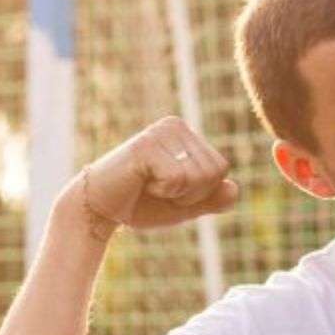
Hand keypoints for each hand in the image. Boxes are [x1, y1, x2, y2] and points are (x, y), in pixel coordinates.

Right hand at [69, 116, 238, 234]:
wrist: (100, 208)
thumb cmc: (141, 204)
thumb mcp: (185, 205)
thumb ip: (212, 199)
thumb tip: (234, 189)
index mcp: (187, 135)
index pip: (221, 169)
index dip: (201, 193)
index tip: (172, 190)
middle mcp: (175, 125)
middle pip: (213, 172)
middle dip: (190, 194)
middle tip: (158, 189)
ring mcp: (160, 132)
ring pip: (197, 176)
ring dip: (175, 193)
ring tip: (149, 185)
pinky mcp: (145, 145)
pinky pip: (177, 178)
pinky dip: (162, 191)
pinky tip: (141, 182)